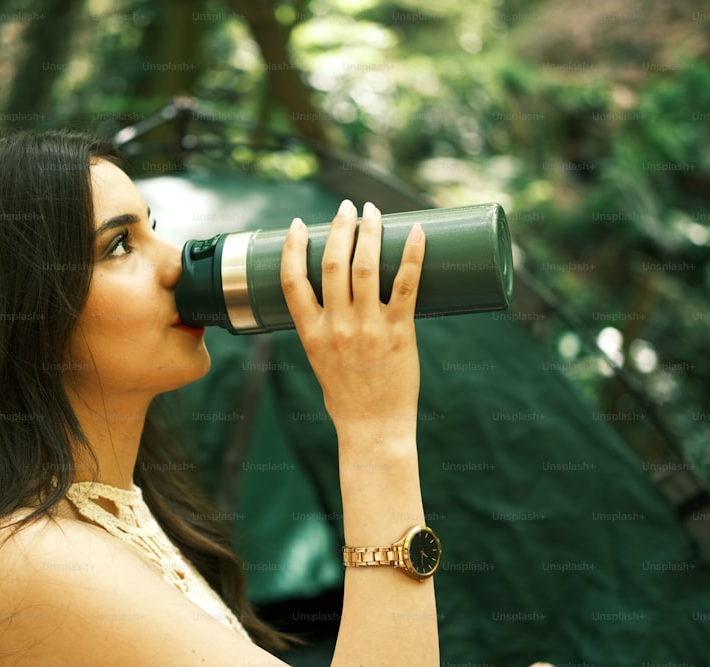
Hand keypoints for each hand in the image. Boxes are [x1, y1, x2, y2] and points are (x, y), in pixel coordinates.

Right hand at [280, 199, 424, 449]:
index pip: (291, 280)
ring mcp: (367, 328)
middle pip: (332, 264)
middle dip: (340, 227)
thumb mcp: (320, 359)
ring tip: (374, 212)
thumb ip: (325, 328)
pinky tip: (417, 233)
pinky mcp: (399, 333)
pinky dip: (412, 255)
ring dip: (370, 232)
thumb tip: (343, 293)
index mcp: (310, 333)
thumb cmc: (347, 396)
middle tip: (348, 208)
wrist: (373, 428)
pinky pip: (406, 285)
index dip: (293, 247)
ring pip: (365, 267)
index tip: (301, 224)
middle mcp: (335, 326)